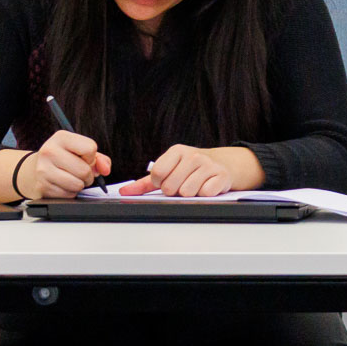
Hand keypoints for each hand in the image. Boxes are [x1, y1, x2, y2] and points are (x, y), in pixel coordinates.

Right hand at [25, 130, 112, 198]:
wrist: (36, 169)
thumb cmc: (64, 159)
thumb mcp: (81, 152)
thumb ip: (100, 159)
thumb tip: (105, 170)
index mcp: (61, 137)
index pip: (90, 148)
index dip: (92, 157)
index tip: (84, 158)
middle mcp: (49, 151)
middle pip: (84, 170)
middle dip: (88, 175)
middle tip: (80, 173)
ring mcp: (43, 170)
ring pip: (77, 184)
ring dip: (80, 185)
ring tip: (72, 178)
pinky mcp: (42, 186)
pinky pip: (68, 194)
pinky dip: (70, 192)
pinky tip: (63, 185)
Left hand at [118, 144, 239, 196]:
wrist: (222, 164)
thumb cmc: (190, 169)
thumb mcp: (169, 170)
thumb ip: (144, 183)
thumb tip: (124, 192)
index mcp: (176, 151)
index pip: (157, 173)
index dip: (160, 183)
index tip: (167, 180)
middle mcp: (192, 155)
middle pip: (170, 186)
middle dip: (174, 191)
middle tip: (182, 184)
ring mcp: (208, 165)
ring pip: (187, 192)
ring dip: (189, 194)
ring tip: (195, 185)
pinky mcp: (221, 175)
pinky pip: (205, 193)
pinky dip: (204, 194)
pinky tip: (206, 186)